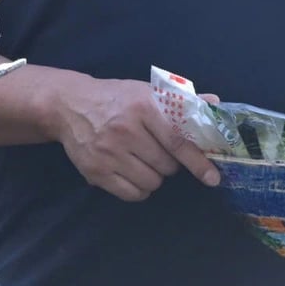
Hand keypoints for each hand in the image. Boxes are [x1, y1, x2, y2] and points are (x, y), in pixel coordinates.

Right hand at [54, 77, 221, 201]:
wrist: (68, 105)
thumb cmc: (115, 98)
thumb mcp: (145, 91)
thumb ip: (180, 101)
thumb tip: (215, 103)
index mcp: (142, 107)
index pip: (177, 141)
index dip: (197, 161)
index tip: (212, 177)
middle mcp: (125, 130)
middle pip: (166, 166)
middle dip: (169, 164)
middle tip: (156, 151)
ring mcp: (108, 152)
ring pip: (151, 182)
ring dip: (153, 176)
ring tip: (142, 161)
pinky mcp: (95, 171)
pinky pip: (132, 194)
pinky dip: (138, 189)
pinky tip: (131, 173)